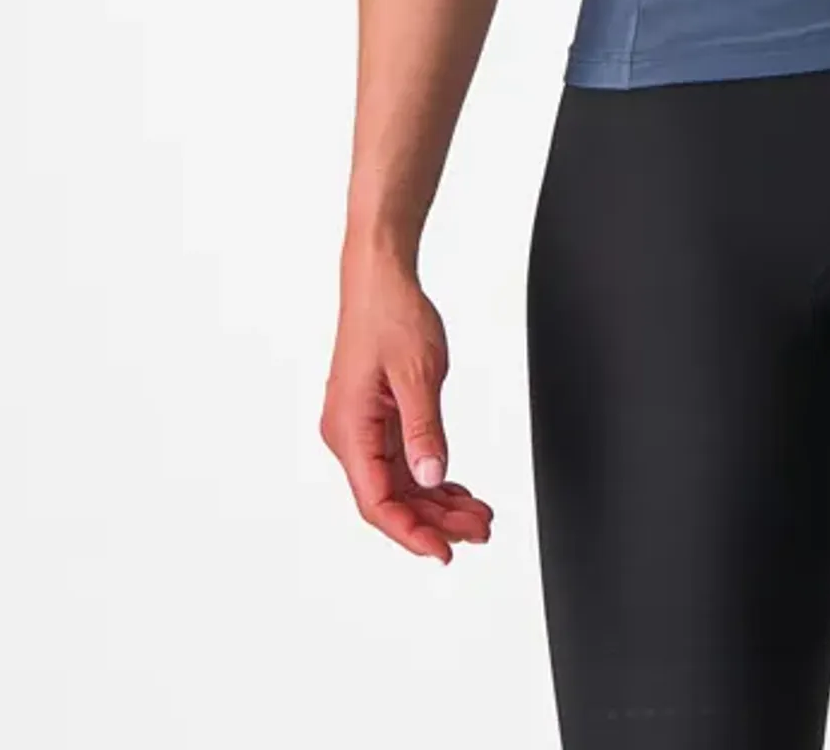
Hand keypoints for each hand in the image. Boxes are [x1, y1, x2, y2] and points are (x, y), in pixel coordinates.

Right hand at [320, 257, 494, 562]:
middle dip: (436, 520)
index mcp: (349, 429)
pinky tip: (457, 489)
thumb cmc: (391, 315)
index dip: (411, 532)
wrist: (379, 279)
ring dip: (437, 502)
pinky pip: (403, 460)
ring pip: (400, 482)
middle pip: (391, 498)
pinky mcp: (378, 418)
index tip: (444, 551)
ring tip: (478, 516)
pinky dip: (431, 477)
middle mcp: (350, 435)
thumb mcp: (417, 372)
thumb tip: (430, 479)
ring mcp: (363, 428)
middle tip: (480, 531)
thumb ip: (424, 429)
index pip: (377, 501)